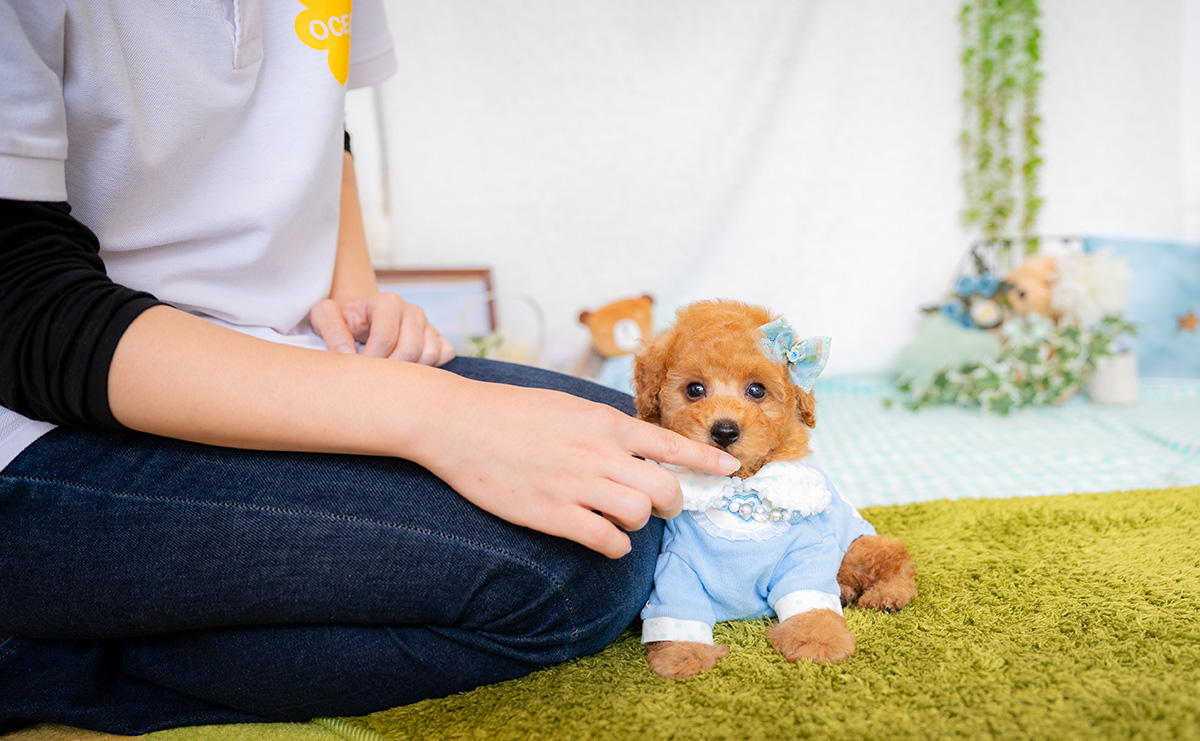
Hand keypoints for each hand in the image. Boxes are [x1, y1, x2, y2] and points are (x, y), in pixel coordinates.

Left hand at [311, 293, 454, 365]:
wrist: (360, 319)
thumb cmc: (342, 319)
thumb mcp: (323, 316)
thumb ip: (331, 330)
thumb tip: (347, 353)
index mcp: (387, 301)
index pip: (386, 338)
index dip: (370, 361)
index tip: (357, 371)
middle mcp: (412, 310)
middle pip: (410, 350)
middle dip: (389, 370)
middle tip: (372, 377)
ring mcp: (429, 325)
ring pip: (429, 356)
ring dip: (409, 371)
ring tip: (388, 372)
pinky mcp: (440, 338)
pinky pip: (444, 356)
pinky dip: (429, 367)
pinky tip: (407, 369)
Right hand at [409, 379, 740, 558]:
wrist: (457, 423)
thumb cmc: (509, 411)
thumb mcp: (567, 405)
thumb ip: (603, 426)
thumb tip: (633, 442)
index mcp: (605, 422)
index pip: (671, 444)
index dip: (706, 462)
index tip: (731, 473)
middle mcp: (599, 453)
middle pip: (665, 490)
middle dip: (671, 504)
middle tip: (659, 507)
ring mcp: (577, 485)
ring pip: (639, 516)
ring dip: (639, 524)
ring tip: (622, 519)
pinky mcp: (553, 514)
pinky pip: (606, 541)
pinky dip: (614, 545)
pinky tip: (603, 539)